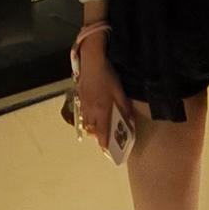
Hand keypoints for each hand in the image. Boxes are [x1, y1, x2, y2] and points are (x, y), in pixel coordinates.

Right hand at [76, 36, 129, 153]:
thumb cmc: (108, 76)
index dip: (104, 141)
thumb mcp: (119, 91)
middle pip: (91, 129)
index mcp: (101, 110)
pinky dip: (86, 116)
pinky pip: (82, 112)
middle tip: (103, 136)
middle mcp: (91, 110)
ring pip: (85, 121)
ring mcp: (83, 103)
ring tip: (96, 127)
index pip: (102, 131)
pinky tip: (90, 112)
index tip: (106, 148)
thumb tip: (129, 118)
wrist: (92, 62)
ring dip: (91, 126)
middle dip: (97, 135)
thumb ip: (124, 106)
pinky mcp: (79, 96)